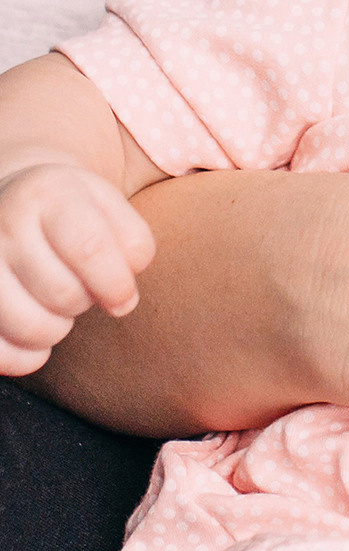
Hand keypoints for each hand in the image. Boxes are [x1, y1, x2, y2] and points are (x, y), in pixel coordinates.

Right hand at [0, 157, 154, 371]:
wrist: (14, 199)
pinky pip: (1, 352)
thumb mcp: (109, 206)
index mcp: (48, 194)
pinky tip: (37, 338)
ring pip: (31, 327)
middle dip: (85, 301)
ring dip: (57, 329)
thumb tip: (121, 302)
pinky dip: (26, 357)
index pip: (89, 248)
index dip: (116, 283)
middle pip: (63, 293)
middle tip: (80, 287)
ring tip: (56, 304)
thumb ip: (133, 244)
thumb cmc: (72, 211)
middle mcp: (4, 224)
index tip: (124, 297)